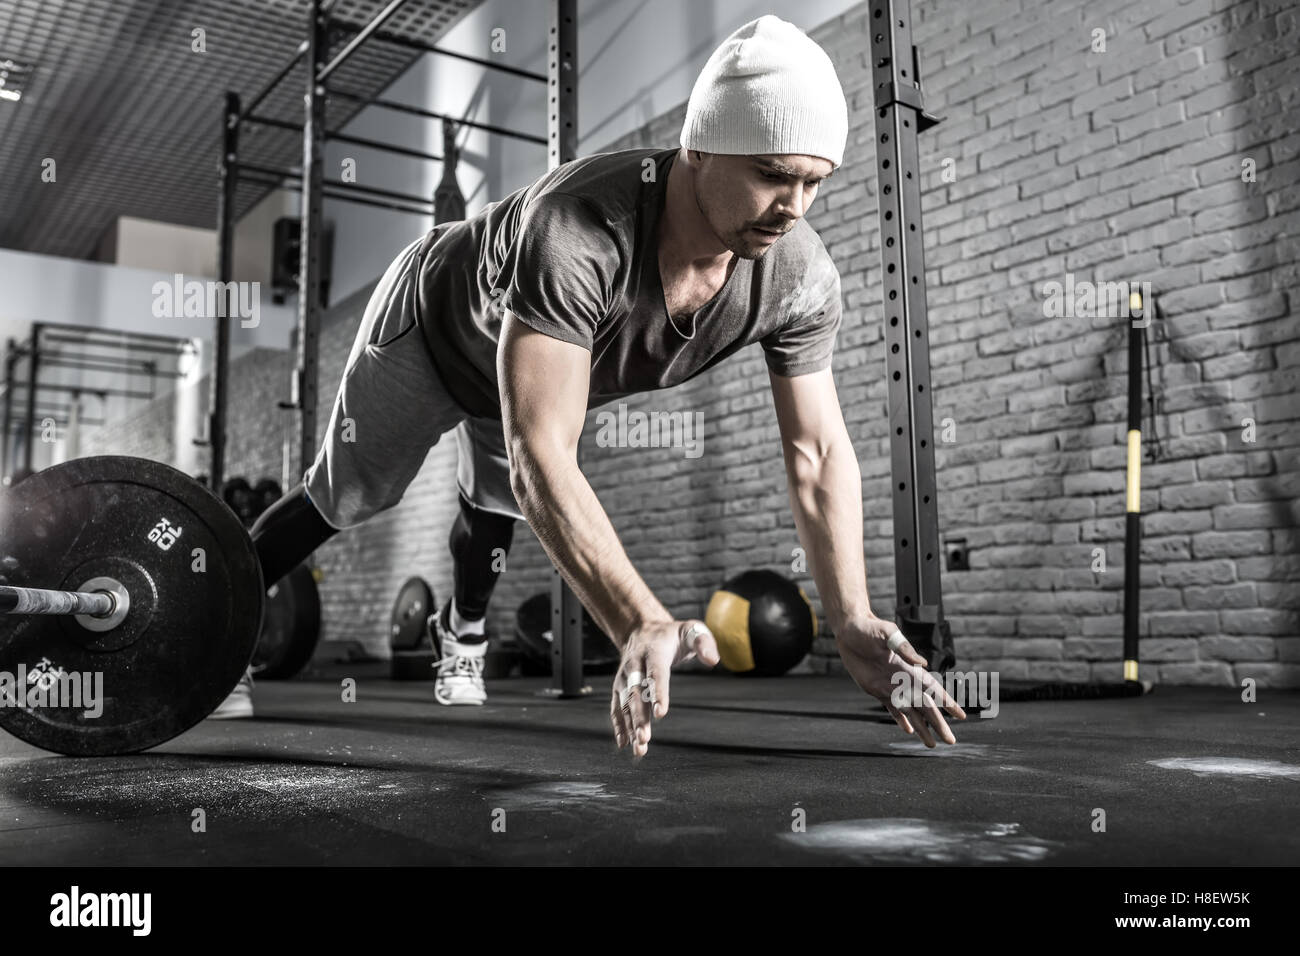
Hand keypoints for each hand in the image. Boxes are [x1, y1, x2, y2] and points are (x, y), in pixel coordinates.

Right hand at [611, 618, 718, 757]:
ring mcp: (624, 677)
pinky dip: (619, 725)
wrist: (641, 629)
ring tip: (639, 748)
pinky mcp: (619, 687)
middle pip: (635, 693)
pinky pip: (617, 707)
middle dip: (639, 717)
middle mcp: (634, 665)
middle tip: (644, 738)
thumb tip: (713, 661)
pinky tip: (624, 743)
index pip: (655, 674)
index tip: (661, 714)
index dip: (658, 693)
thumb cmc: (671, 635)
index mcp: (653, 651)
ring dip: (630, 726)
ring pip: (625, 704)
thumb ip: (704, 643)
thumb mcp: (691, 630)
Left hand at [836, 616, 965, 746]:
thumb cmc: (870, 628)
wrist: (849, 630)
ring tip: (932, 744)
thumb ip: (904, 649)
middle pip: (925, 706)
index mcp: (910, 668)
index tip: (961, 715)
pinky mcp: (876, 689)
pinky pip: (891, 709)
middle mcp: (903, 680)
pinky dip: (901, 720)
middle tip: (951, 740)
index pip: (934, 689)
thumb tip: (922, 664)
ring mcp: (890, 686)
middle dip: (939, 723)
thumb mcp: (887, 633)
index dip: (948, 702)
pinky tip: (910, 731)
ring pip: (911, 712)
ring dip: (922, 728)